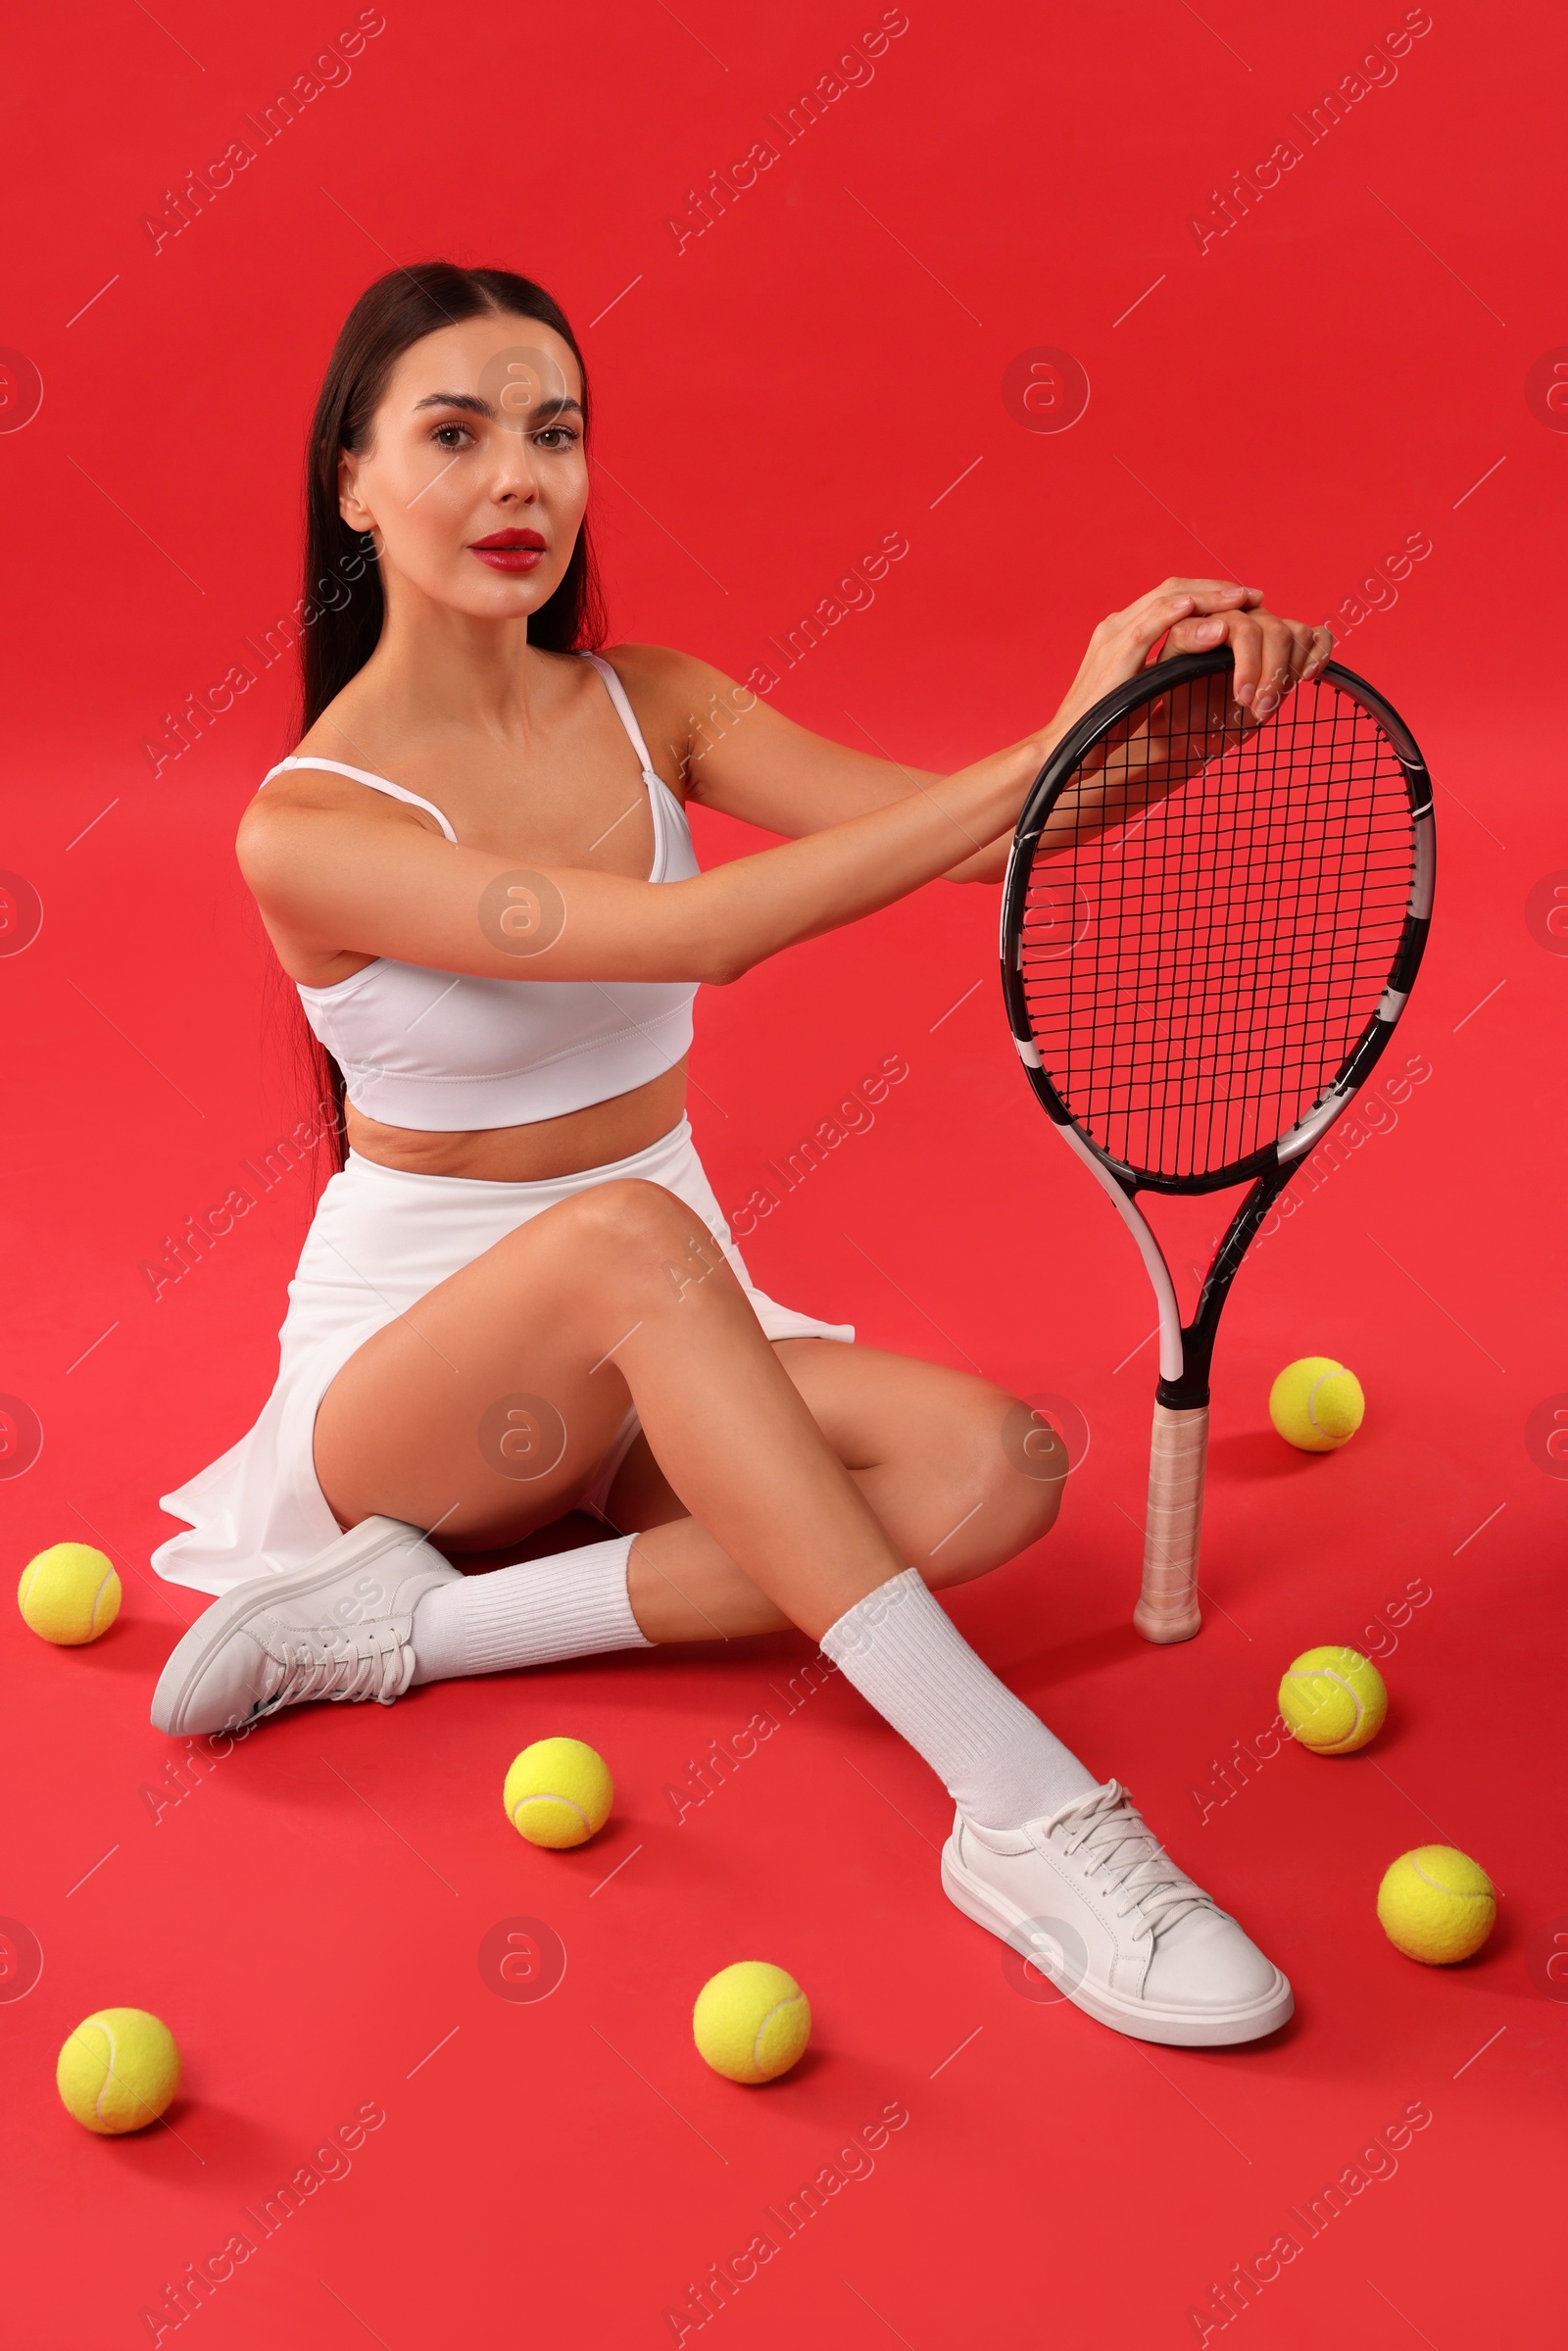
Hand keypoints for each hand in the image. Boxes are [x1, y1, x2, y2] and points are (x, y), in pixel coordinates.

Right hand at [1047, 579, 1330, 743]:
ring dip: (1209, 597)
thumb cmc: (1100, 729)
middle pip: (1173, 589)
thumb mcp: (1137, 692)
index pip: (1171, 598)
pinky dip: (1181, 615)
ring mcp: (1114, 637)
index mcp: (1121, 632)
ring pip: (1167, 599)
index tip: (1241, 602)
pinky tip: (1209, 616)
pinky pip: (1152, 625)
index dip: (1209, 595)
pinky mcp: (1115, 655)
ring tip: (1242, 600)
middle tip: (1252, 596)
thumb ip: (1162, 673)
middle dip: (1216, 589)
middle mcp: (1116, 626)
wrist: (1063, 748)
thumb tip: (1198, 671)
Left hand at [1158, 591, 1330, 719]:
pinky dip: (1320, 652)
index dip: (1249, 660)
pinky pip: (1318, 636)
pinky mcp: (1289, 647)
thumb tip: (1219, 627)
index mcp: (1215, 614)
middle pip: (1275, 631)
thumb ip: (1187, 640)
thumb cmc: (1177, 697)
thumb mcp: (1169, 670)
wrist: (1190, 724)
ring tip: (1267, 707)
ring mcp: (1269, 630)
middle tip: (1258, 709)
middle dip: (1270, 673)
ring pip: (1298, 634)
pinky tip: (1307, 675)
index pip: (1243, 625)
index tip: (1243, 696)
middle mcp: (1245, 617)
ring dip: (1289, 673)